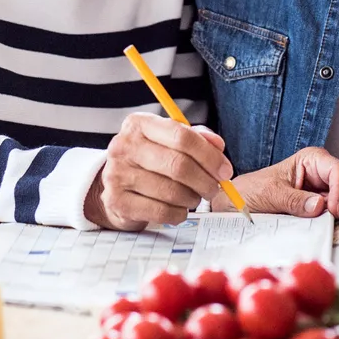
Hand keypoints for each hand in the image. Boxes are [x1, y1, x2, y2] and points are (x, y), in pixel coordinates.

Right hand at [85, 113, 235, 228]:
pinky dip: (178, 214)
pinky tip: (179, 209)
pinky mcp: (117, 201)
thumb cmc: (148, 161)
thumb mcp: (168, 141)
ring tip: (194, 198)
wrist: (114, 185)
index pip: (181, 136)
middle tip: (214, 188)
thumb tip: (218, 146)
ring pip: (172, 192)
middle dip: (205, 181)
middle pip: (178, 165)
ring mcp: (117, 174)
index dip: (209, 156)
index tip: (224, 170)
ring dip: (192, 199)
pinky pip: (161, 212)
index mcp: (139, 124)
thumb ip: (195, 138)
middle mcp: (124, 146)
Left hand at [215, 146, 338, 217]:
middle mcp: (326, 173)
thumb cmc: (251, 191)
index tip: (333, 209)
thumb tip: (320, 206)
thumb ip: (294, 200)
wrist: (238, 206)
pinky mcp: (329, 209)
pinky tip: (331, 226)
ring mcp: (330, 192)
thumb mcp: (269, 194)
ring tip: (330, 221)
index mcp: (313, 160)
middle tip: (337, 215)